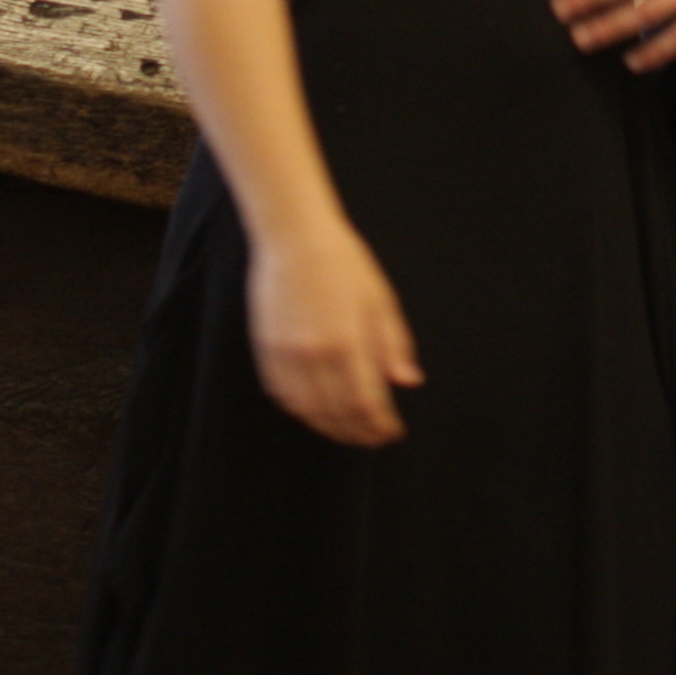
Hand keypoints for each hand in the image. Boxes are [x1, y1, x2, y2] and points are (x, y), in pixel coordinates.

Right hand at [246, 218, 422, 446]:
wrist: (294, 236)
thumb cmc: (344, 263)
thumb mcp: (380, 299)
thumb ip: (394, 345)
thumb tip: (408, 382)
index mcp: (349, 342)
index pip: (367, 404)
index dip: (380, 426)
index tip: (392, 433)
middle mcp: (316, 354)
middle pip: (338, 413)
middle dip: (358, 432)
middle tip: (373, 438)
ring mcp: (287, 353)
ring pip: (308, 410)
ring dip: (329, 427)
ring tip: (347, 431)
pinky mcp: (267, 348)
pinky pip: (282, 393)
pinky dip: (301, 410)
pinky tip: (315, 410)